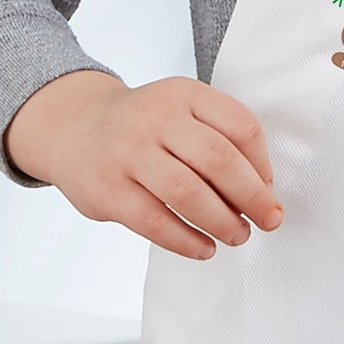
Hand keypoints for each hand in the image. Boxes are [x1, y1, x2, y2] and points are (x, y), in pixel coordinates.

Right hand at [5, 70, 282, 259]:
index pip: (241, 126)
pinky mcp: (107, 191)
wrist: (75, 127)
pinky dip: (185, 240)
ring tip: (238, 236)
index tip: (269, 188)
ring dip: (221, 221)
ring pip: (187, 193)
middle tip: (269, 220)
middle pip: (219, 159)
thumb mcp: (183, 109)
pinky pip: (154, 221)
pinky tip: (204, 248)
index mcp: (186, 94)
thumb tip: (260, 189)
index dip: (262, 162)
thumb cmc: (146, 125)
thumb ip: (219, 137)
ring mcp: (129, 154)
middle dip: (252, 196)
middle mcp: (158, 119)